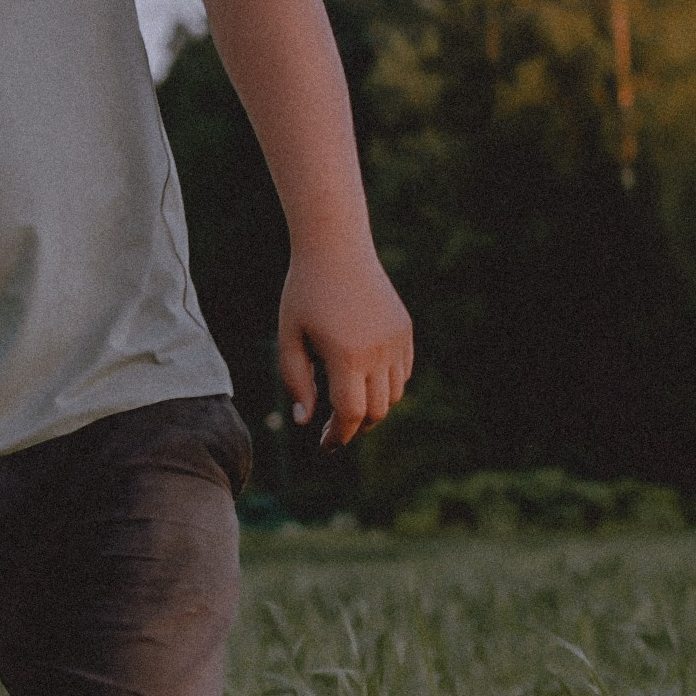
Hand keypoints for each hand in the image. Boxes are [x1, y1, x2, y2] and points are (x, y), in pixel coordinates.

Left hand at [279, 241, 412, 446]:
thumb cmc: (304, 293)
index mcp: (346, 357)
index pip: (351, 415)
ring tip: (348, 404)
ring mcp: (397, 340)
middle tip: (333, 429)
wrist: (335, 249)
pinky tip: (364, 379)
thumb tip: (305, 421)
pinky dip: (387, 385)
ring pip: (393, 395)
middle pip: (376, 411)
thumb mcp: (289, 338)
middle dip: (354, 426)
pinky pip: (403, 372)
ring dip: (373, 407)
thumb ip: (296, 382)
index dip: (339, 436)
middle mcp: (378, 352)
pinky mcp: (405, 330)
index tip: (325, 446)